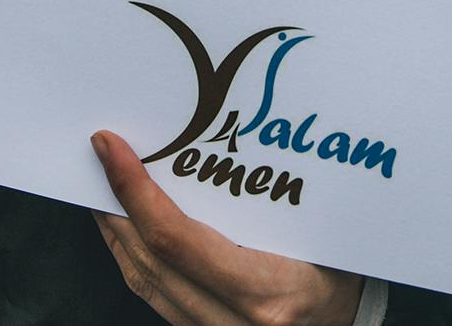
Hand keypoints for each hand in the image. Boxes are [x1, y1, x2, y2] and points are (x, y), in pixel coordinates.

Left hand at [90, 129, 363, 325]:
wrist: (352, 325)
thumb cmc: (343, 270)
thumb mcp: (316, 228)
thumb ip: (262, 200)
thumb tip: (202, 144)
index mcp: (268, 293)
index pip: (177, 239)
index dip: (135, 191)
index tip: (110, 148)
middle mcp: (236, 325)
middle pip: (150, 262)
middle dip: (116, 205)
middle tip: (99, 157)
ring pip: (143, 283)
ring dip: (118, 231)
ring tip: (104, 186)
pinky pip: (156, 298)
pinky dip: (136, 259)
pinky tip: (129, 228)